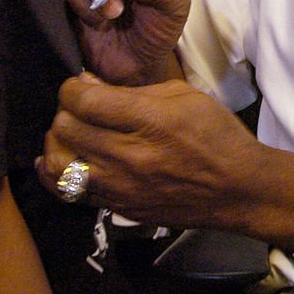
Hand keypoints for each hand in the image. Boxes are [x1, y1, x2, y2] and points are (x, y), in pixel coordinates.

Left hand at [37, 73, 265, 229]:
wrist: (238, 190)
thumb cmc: (215, 135)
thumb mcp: (183, 95)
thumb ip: (134, 90)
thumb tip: (89, 85)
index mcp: (150, 121)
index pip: (84, 100)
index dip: (72, 87)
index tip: (80, 85)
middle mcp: (129, 156)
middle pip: (66, 128)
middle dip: (66, 111)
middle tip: (79, 107)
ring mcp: (121, 187)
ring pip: (59, 164)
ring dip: (57, 143)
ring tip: (69, 134)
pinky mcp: (118, 208)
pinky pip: (69, 193)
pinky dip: (55, 175)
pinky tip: (60, 161)